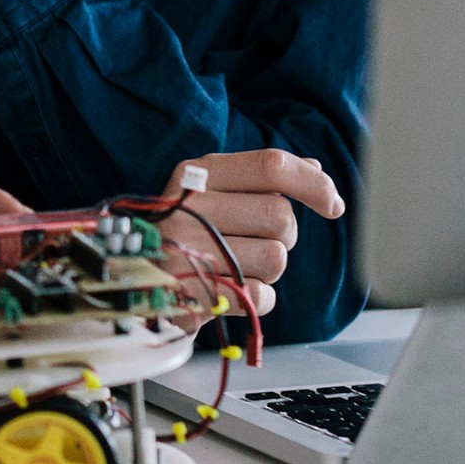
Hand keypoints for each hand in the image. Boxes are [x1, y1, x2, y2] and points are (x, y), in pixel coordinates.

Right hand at [157, 149, 344, 316]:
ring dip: (269, 267)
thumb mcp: (211, 191)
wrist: (132, 276)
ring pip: (277, 257)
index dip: (312, 184)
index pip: (270, 165)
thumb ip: (260, 178)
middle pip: (281, 215)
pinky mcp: (193, 292)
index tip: (332, 204)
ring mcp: (187, 249)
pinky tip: (231, 289)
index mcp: (196, 174)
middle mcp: (188, 206)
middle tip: (254, 239)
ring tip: (235, 264)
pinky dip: (258, 297)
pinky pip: (262, 295)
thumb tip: (315, 169)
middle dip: (284, 234)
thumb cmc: (183, 229)